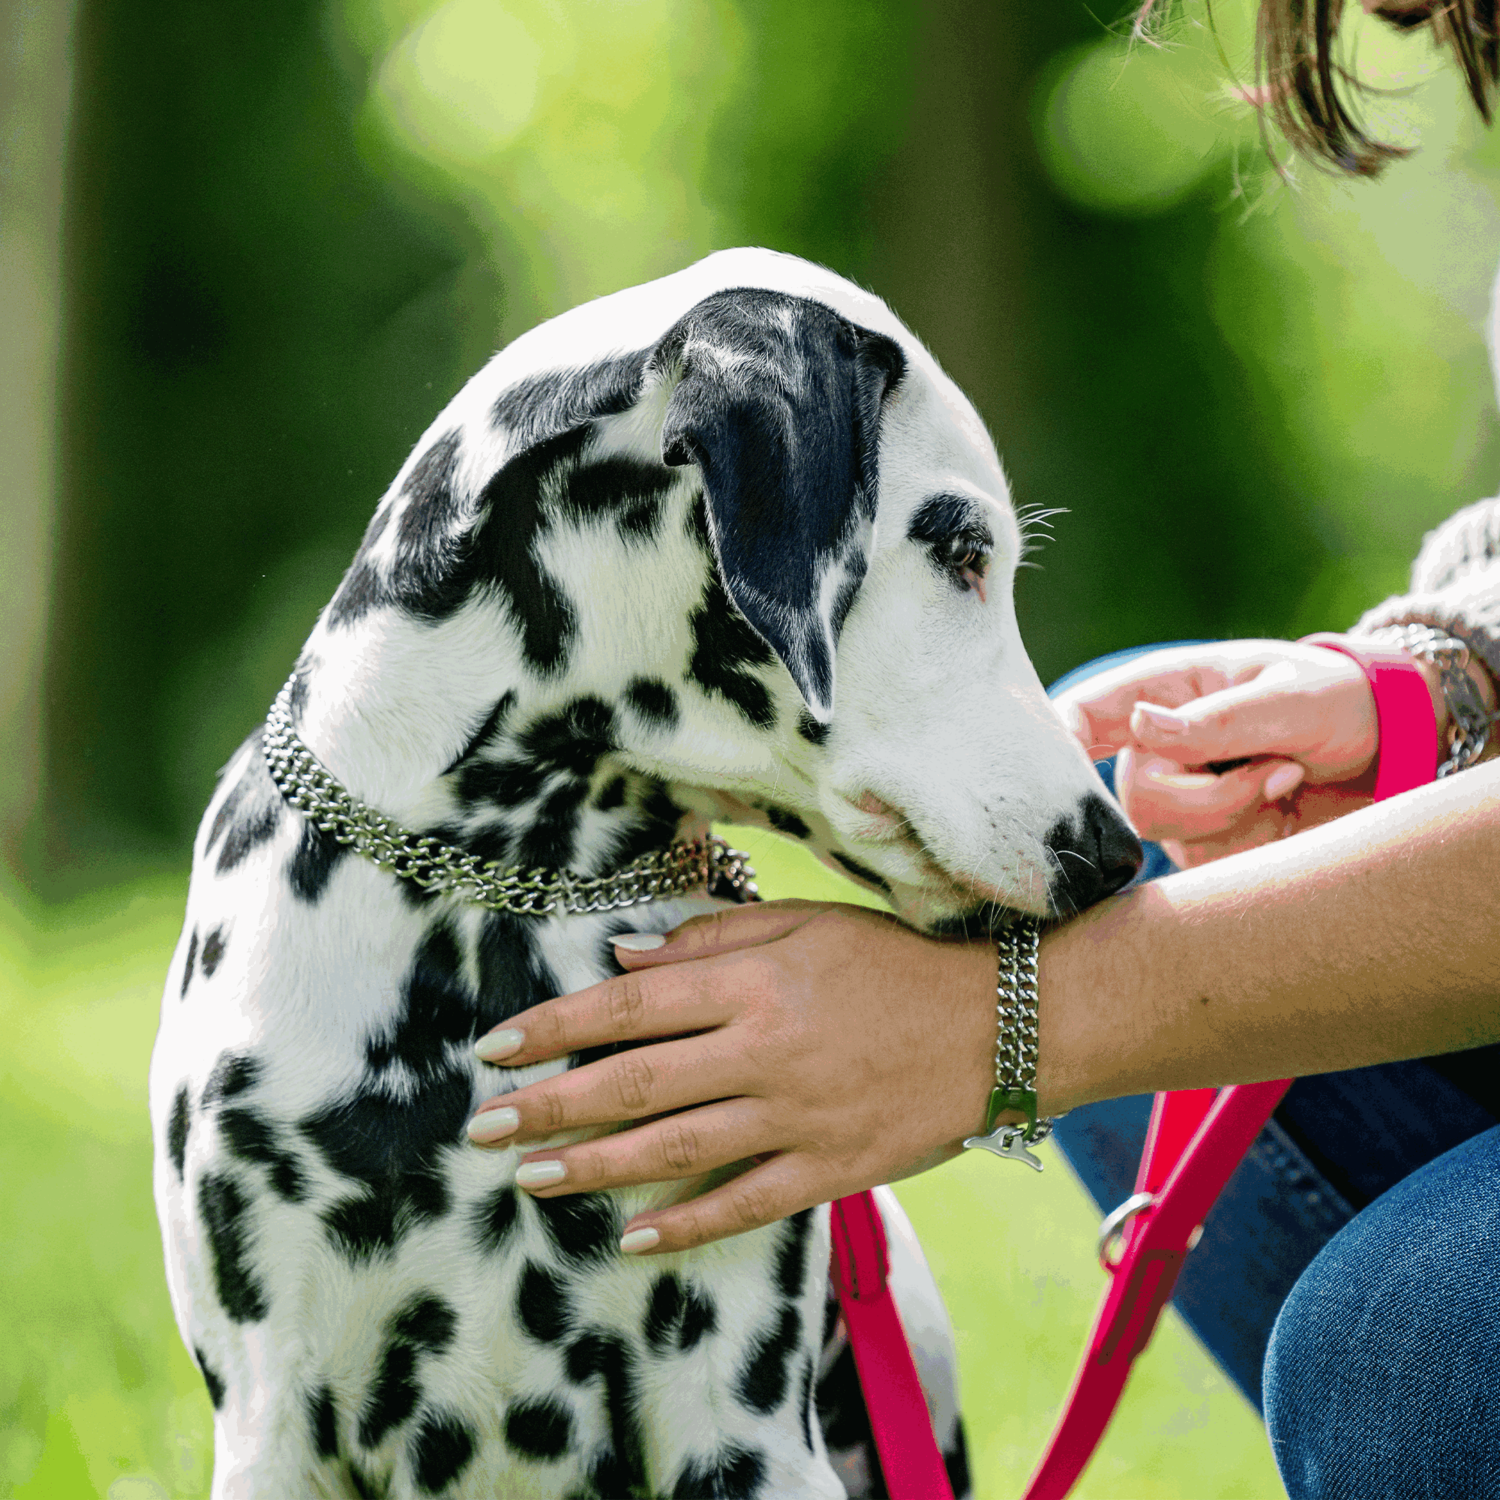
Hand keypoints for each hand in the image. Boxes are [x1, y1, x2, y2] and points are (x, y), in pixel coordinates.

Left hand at [467, 901, 998, 1252]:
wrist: (1001, 1025)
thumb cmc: (897, 962)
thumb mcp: (808, 923)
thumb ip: (714, 936)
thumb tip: (622, 957)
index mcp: (756, 981)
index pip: (630, 1005)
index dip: (556, 1026)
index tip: (496, 1048)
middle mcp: (764, 1050)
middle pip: (636, 1082)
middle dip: (551, 1106)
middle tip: (484, 1130)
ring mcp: (797, 1116)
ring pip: (676, 1149)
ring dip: (596, 1168)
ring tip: (531, 1181)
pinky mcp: (832, 1169)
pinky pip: (747, 1203)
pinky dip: (688, 1225)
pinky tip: (634, 1240)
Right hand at [1054, 639, 1384, 867]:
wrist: (1388, 751)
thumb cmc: (1336, 699)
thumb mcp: (1290, 697)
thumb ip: (1218, 718)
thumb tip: (1138, 728)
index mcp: (1162, 690)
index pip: (1082, 715)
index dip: (1057, 744)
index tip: (1062, 772)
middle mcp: (1157, 744)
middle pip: (1131, 794)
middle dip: (1207, 797)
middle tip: (1273, 768)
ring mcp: (1176, 794)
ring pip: (1166, 833)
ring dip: (1238, 814)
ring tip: (1284, 778)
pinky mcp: (1202, 838)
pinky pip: (1203, 862)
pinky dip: (1254, 842)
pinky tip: (1282, 810)